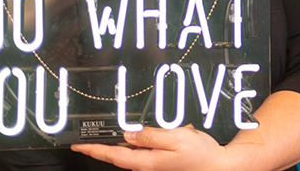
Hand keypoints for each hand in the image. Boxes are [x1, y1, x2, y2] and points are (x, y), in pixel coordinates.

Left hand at [71, 125, 232, 170]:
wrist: (222, 167)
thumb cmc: (202, 155)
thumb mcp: (175, 138)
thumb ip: (150, 135)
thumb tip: (128, 133)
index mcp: (146, 162)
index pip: (112, 155)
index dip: (93, 149)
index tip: (77, 145)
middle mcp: (148, 166)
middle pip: (118, 154)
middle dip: (103, 145)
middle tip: (86, 137)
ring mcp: (155, 165)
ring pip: (132, 151)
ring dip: (124, 141)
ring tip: (122, 132)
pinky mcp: (162, 163)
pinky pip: (146, 150)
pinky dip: (142, 141)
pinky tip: (152, 134)